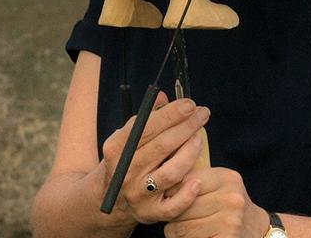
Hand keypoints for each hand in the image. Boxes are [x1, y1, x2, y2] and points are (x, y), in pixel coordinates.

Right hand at [100, 91, 210, 224]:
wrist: (108, 199)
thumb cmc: (127, 159)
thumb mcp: (128, 137)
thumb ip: (146, 117)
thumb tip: (163, 95)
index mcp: (117, 148)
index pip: (146, 127)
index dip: (171, 114)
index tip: (190, 103)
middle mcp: (125, 172)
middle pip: (162, 147)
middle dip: (187, 127)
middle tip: (203, 114)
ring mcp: (137, 194)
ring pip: (170, 173)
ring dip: (189, 154)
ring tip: (199, 139)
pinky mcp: (149, 214)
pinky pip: (172, 207)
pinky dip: (186, 194)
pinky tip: (197, 180)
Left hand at [164, 167, 268, 237]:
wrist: (256, 230)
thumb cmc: (230, 206)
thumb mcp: (220, 185)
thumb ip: (197, 180)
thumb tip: (162, 186)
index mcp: (227, 178)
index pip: (185, 181)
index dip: (173, 192)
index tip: (174, 198)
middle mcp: (231, 198)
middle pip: (180, 206)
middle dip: (174, 215)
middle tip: (181, 217)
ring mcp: (229, 221)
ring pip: (179, 228)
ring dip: (176, 231)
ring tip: (187, 229)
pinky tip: (197, 237)